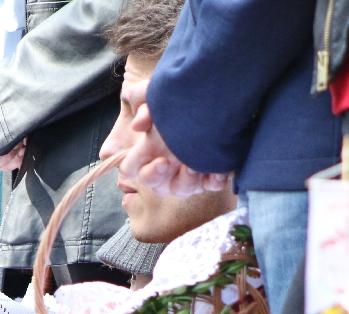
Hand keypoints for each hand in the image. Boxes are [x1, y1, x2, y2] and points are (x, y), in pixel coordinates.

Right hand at [119, 80, 229, 197]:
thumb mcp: (158, 88)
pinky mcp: (210, 174)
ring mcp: (188, 172)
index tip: (150, 156)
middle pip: (154, 185)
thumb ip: (141, 97)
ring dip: (186, 182)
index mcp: (149, 149)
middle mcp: (166, 164)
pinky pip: (209, 186)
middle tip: (167, 162)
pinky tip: (218, 171)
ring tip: (194, 166)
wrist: (216, 91)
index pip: (130, 169)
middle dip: (157, 177)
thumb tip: (138, 124)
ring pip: (180, 191)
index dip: (134, 169)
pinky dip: (213, 181)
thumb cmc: (181, 93)